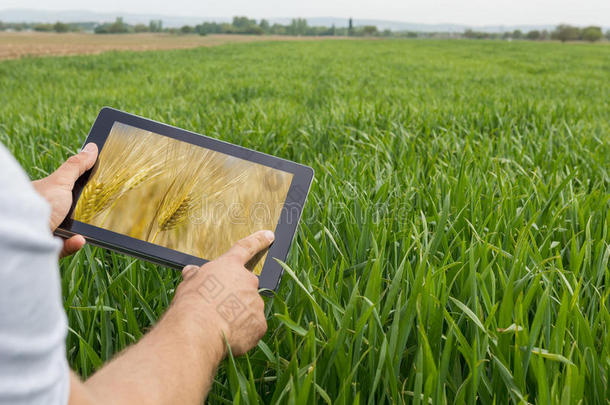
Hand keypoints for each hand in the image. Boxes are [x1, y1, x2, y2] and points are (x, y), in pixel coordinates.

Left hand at [32, 143, 97, 256]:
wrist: (26, 234)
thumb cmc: (40, 203)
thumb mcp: (61, 181)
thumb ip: (76, 166)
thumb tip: (92, 148)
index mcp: (48, 196)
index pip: (68, 192)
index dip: (82, 191)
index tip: (99, 191)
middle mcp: (46, 213)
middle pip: (71, 212)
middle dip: (84, 212)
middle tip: (98, 209)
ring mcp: (48, 230)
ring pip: (71, 230)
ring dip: (81, 230)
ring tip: (88, 226)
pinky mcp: (51, 247)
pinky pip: (67, 246)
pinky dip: (74, 242)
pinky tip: (79, 238)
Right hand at [172, 230, 273, 356]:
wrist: (198, 330)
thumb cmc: (190, 304)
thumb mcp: (188, 284)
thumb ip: (195, 276)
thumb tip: (192, 271)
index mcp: (229, 266)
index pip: (246, 248)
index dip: (258, 241)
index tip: (269, 235)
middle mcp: (247, 281)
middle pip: (246, 287)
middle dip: (235, 297)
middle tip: (218, 310)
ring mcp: (256, 303)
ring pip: (249, 309)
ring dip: (238, 317)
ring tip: (218, 327)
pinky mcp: (259, 324)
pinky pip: (252, 328)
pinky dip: (243, 333)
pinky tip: (228, 337)